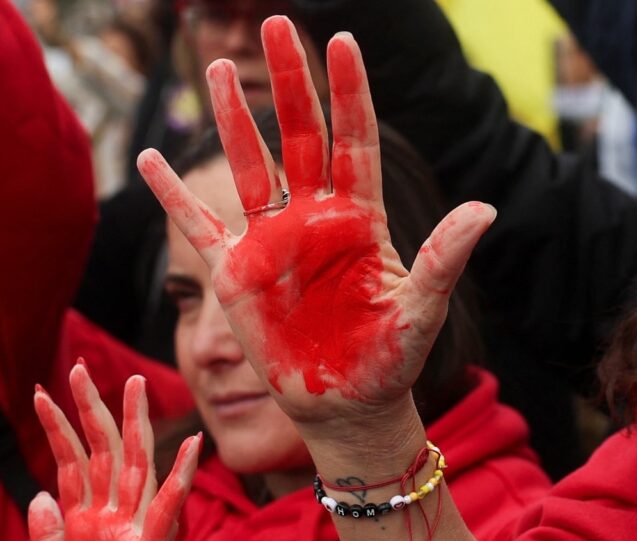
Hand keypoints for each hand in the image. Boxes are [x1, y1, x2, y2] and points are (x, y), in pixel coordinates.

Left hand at [29, 364, 200, 540]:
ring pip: (136, 467)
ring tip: (135, 387)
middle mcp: (112, 516)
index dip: (57, 427)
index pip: (70, 462)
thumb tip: (39, 493)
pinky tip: (192, 446)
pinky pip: (167, 509)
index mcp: (86, 521)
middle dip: (92, 409)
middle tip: (82, 368)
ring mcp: (133, 530)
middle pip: (103, 451)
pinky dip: (181, 477)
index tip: (43, 390)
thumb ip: (46, 538)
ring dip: (135, 426)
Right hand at [137, 17, 494, 426]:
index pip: (354, 140)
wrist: (348, 406)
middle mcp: (315, 218)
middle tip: (277, 24)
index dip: (350, 92)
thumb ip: (443, 259)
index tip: (344, 40)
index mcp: (361, 219)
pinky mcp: (237, 273)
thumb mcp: (421, 311)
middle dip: (291, 81)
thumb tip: (485, 208)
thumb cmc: (390, 361)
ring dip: (235, 118)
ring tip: (222, 68)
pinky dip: (173, 195)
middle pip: (300, 135)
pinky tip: (151, 158)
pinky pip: (198, 225)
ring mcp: (273, 241)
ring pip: (250, 165)